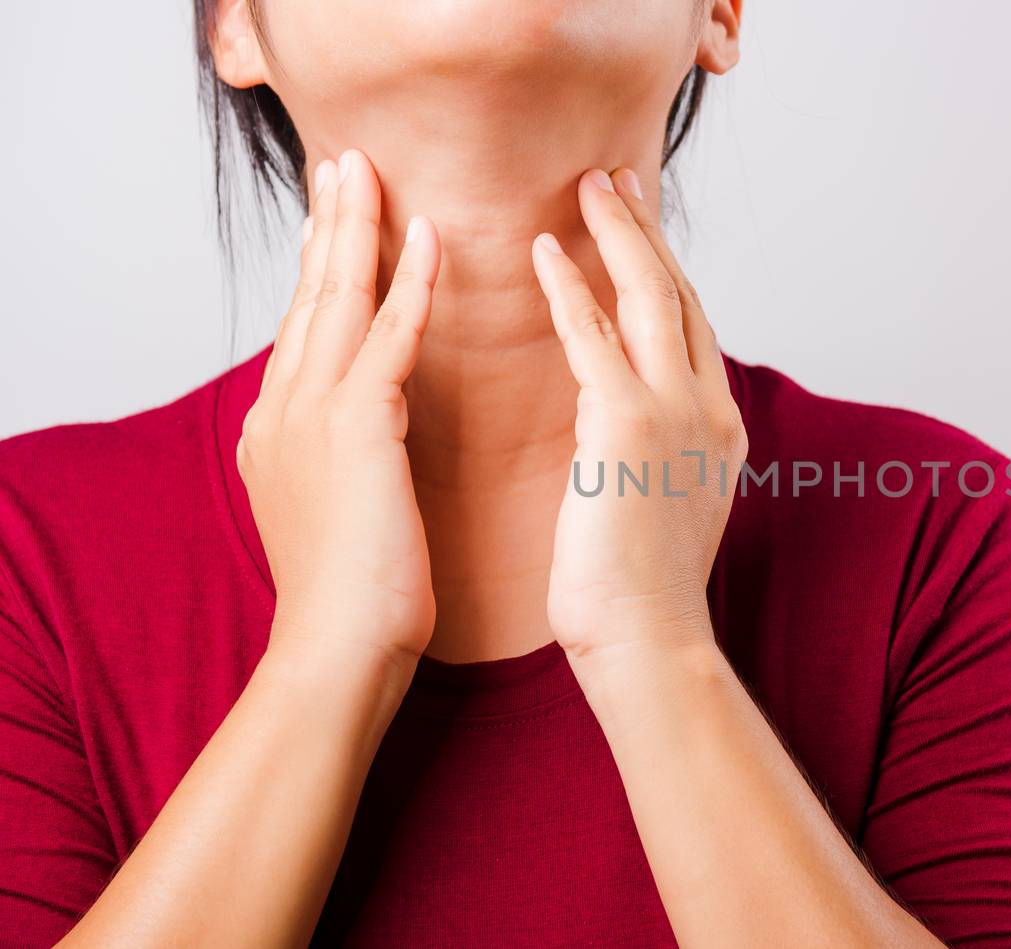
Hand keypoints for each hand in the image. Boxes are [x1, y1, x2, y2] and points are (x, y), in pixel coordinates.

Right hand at [238, 149, 441, 670]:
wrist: (337, 651)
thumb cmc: (356, 597)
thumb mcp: (340, 510)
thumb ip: (349, 456)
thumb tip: (374, 429)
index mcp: (280, 429)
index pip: (304, 329)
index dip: (319, 268)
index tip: (331, 218)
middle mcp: (284, 410)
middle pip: (308, 296)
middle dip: (326, 226)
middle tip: (341, 164)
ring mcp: (311, 415)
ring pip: (336, 300)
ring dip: (356, 229)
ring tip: (366, 171)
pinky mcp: (355, 428)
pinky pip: (386, 338)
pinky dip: (408, 284)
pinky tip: (428, 239)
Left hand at [532, 168, 746, 668]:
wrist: (649, 643)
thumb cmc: (642, 594)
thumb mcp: (667, 507)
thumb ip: (661, 455)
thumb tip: (631, 433)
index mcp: (719, 428)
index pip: (693, 326)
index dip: (667, 268)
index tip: (641, 225)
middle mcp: (710, 407)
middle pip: (681, 293)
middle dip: (649, 229)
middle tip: (618, 177)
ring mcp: (677, 412)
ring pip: (652, 295)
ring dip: (619, 232)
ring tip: (590, 186)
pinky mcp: (627, 424)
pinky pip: (596, 335)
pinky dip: (572, 287)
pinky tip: (546, 251)